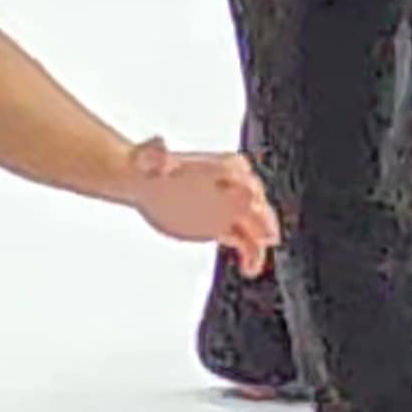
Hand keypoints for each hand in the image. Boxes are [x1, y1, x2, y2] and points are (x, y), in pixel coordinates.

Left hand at [127, 138, 278, 263]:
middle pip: (254, 199)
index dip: (244, 183)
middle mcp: (229, 185)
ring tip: (253, 262)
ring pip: (254, 224)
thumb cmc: (150, 169)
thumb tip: (159, 142)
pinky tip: (248, 269)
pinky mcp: (225, 226)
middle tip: (264, 235)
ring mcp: (229, 207)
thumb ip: (155, 153)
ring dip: (259, 242)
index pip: (238, 170)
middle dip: (261, 216)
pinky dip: (250, 255)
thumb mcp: (148, 158)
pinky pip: (246, 241)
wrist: (146, 187)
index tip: (248, 197)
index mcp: (216, 164)